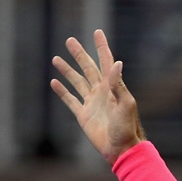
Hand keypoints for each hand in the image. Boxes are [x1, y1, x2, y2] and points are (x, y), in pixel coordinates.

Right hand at [50, 29, 144, 164]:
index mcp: (113, 87)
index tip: (97, 32)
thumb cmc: (126, 127)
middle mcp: (102, 92)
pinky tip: (54, 82)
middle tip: (70, 40)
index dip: (102, 47)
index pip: (107, 62)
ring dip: (68, 70)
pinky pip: (71, 100)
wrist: (121, 148)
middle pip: (88, 68)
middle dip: (79, 54)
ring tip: (56, 58)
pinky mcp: (84, 115)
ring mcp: (92, 103)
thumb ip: (118, 84)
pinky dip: (62, 91)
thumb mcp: (125, 104)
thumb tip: (116, 62)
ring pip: (77, 82)